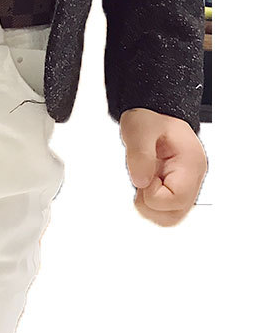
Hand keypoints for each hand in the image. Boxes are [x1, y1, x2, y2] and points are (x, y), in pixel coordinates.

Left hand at [119, 108, 207, 226]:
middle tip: (143, 181)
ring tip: (145, 181)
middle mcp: (193, 179)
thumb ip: (140, 156)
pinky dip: (150, 203)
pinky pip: (164, 210)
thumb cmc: (150, 120)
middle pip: (174, 216)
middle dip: (150, 205)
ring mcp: (186, 186)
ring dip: (149, 206)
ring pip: (168, 218)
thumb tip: (141, 182)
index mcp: (191, 164)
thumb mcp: (139, 131)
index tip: (144, 177)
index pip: (176, 200)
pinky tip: (146, 185)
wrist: (153, 114)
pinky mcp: (176, 190)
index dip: (152, 195)